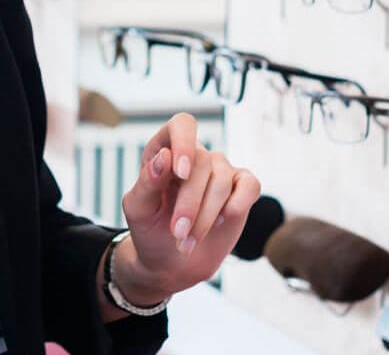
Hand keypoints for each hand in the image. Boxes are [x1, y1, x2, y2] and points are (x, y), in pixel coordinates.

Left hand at [111, 112, 259, 306]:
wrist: (171, 263)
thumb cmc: (150, 230)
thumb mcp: (138, 209)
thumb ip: (147, 182)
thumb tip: (165, 157)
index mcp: (165, 150)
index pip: (182, 125)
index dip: (185, 143)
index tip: (181, 174)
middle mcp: (195, 156)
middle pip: (203, 162)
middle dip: (191, 202)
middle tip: (177, 233)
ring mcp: (220, 171)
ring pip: (223, 179)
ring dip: (207, 215)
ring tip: (188, 240)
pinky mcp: (241, 190)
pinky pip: (250, 186)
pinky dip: (238, 204)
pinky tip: (221, 221)